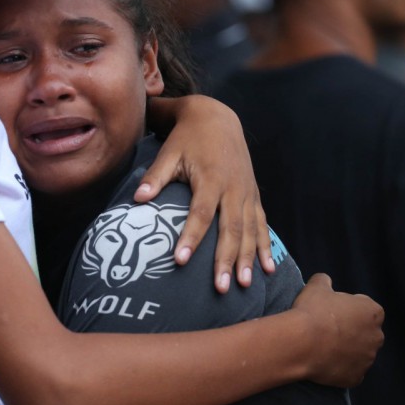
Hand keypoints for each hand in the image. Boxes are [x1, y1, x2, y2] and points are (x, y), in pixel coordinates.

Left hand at [136, 95, 272, 292]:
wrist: (218, 118)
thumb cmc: (188, 138)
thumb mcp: (169, 152)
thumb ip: (156, 177)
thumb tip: (137, 199)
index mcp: (210, 178)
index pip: (201, 213)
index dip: (191, 237)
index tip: (181, 260)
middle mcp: (233, 188)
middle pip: (231, 228)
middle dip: (226, 259)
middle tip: (220, 287)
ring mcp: (246, 192)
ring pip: (250, 230)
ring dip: (247, 258)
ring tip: (243, 284)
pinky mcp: (254, 195)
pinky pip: (262, 224)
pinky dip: (265, 246)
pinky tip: (267, 269)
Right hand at [293, 274, 383, 387]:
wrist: (302, 343)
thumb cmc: (312, 311)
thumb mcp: (316, 286)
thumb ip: (325, 280)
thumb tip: (325, 280)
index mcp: (373, 312)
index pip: (364, 308)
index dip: (347, 308)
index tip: (331, 310)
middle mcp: (376, 336)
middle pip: (364, 332)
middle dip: (351, 331)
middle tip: (327, 328)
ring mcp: (367, 360)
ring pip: (358, 353)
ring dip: (346, 350)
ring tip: (323, 345)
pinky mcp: (357, 377)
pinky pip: (350, 371)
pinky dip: (340, 367)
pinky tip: (324, 361)